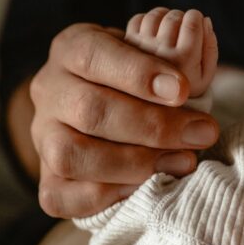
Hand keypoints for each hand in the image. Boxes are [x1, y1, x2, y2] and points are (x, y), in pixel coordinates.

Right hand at [28, 23, 218, 217]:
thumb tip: (193, 89)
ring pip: (71, 155)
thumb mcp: (148, 54)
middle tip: (201, 133)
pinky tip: (148, 185)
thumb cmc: (135, 78)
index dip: (138, 73)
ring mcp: (42, 136)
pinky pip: (61, 196)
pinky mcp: (46, 179)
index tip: (183, 90)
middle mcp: (49, 90)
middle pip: (90, 109)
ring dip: (134, 163)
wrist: (98, 106)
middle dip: (153, 126)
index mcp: (71, 49)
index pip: (94, 55)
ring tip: (183, 161)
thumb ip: (168, 63)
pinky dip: (108, 195)